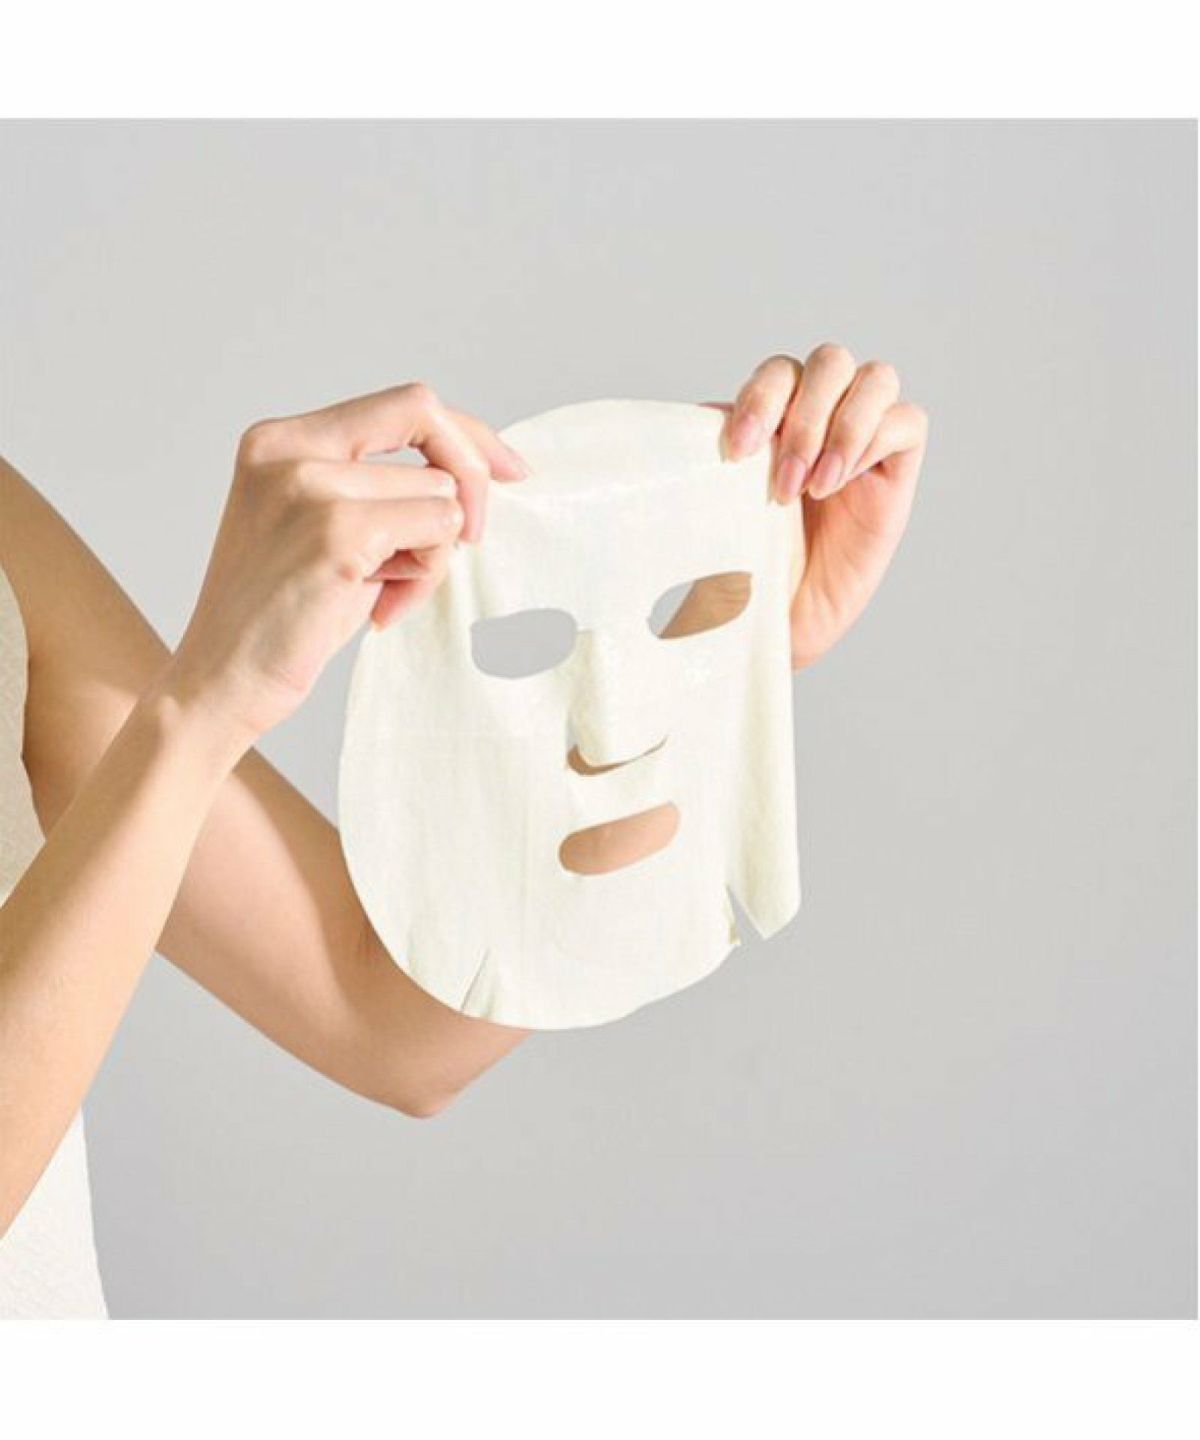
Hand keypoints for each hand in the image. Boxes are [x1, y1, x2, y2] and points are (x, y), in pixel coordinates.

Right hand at [166, 383, 525, 741]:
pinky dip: (425, 575)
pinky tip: (380, 609)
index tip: (507, 470)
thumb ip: (376, 488)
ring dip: (432, 552)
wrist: (220, 684)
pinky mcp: (336, 532)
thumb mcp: (323, 528)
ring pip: (439, 490)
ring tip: (384, 594)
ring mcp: (310, 486)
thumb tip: (472, 472)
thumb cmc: (282, 618)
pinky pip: (437, 530)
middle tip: (472, 540)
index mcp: (279, 439)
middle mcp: (288, 449)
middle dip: (469, 485)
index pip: (403, 403)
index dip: (466, 433)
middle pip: (429, 423)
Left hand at [722, 347, 927, 668]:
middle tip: (782, 483)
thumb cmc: (747, 560)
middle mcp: (824, 417)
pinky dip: (873, 441)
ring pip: (875, 378)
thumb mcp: (720, 500)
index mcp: (778, 415)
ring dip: (841, 427)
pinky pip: (906, 421)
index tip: (737, 451)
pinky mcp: (896, 468)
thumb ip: (716, 450)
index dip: (761, 399)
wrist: (779, 617)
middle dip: (804, 418)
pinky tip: (840, 485)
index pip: (780, 372)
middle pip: (831, 362)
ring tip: (815, 486)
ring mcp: (864, 438)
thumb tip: (704, 416)